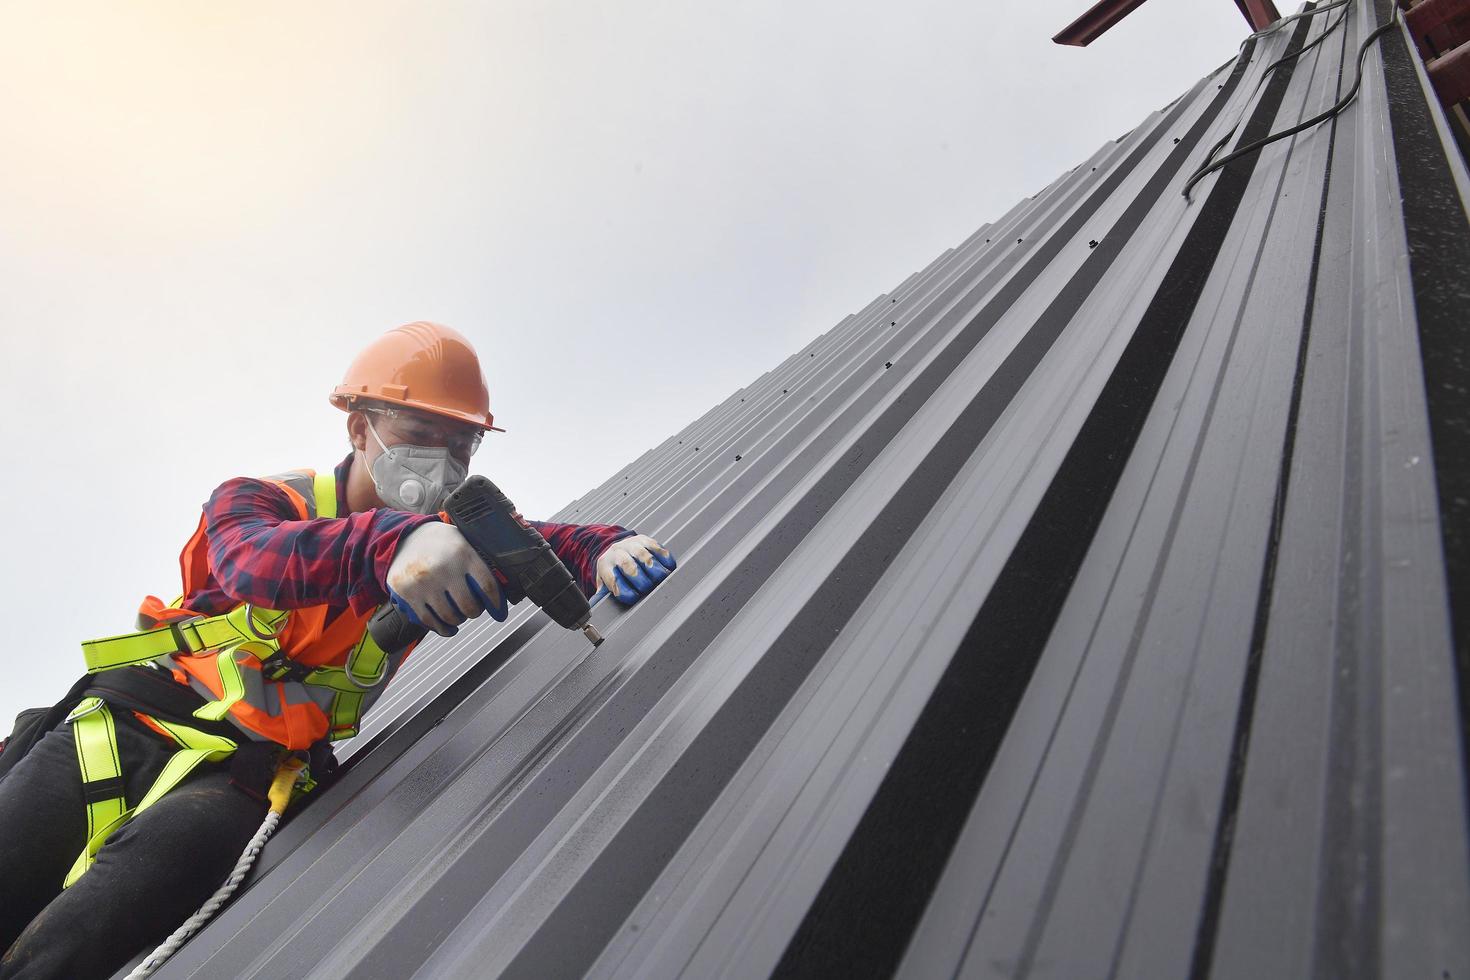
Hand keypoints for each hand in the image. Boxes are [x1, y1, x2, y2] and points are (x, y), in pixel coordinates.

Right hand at [386, 522, 505, 635]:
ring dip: (458, 619)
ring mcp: (424, 582)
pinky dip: (442, 628)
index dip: (496, 603)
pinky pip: (429, 620)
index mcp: (463, 553)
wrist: (403, 537)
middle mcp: (444, 568)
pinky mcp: (408, 594)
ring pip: (450, 616)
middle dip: (475, 611)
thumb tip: (503, 584)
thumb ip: (480, 559)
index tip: (499, 611)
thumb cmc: (440, 542)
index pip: (487, 586)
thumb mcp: (463, 540)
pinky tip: (448, 627)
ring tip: (459, 614)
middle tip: (473, 609)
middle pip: (469, 605)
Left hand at [595, 534, 675, 604]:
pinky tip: (669, 566)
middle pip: (628, 566)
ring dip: (653, 567)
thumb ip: (603, 595)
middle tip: (649, 589)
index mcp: (605, 566)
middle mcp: (617, 553)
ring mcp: (631, 545)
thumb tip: (598, 606)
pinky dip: (664, 557)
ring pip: (642, 555)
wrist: (615, 549)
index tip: (634, 598)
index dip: (625, 591)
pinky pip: (655, 546)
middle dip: (640, 579)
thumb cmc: (613, 570)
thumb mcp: (604, 582)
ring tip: (661, 577)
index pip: (613, 580)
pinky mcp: (644, 540)